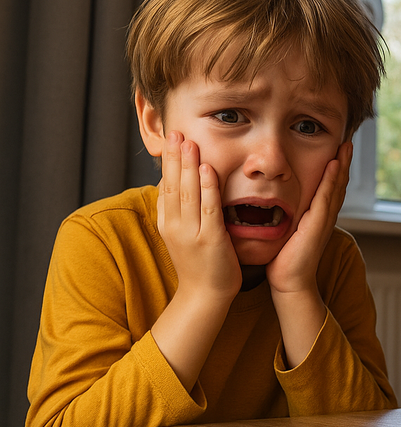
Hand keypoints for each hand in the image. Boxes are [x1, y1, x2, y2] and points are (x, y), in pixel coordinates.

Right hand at [153, 131, 241, 390]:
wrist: (205, 296)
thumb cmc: (199, 264)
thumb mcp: (182, 234)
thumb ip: (178, 212)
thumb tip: (172, 188)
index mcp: (168, 222)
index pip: (166, 185)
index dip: (168, 161)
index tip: (171, 138)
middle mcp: (175, 224)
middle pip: (173, 184)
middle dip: (175, 156)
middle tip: (176, 131)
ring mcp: (191, 232)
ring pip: (187, 192)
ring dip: (188, 165)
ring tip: (189, 141)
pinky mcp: (209, 239)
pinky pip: (208, 208)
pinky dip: (207, 188)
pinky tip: (207, 170)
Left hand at [265, 142, 351, 368]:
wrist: (289, 282)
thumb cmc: (284, 260)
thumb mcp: (286, 232)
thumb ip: (285, 217)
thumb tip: (271, 204)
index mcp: (317, 216)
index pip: (328, 187)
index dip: (334, 169)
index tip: (336, 149)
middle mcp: (325, 216)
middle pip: (338, 183)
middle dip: (343, 162)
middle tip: (347, 142)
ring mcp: (324, 220)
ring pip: (336, 187)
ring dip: (342, 166)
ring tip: (346, 147)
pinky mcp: (319, 224)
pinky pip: (327, 198)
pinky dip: (332, 180)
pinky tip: (334, 165)